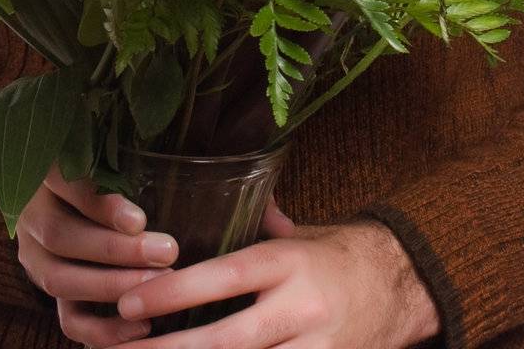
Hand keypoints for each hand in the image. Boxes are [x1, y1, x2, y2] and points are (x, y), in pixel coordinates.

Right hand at [15, 165, 178, 346]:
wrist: (75, 200)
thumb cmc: (103, 173)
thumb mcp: (105, 164)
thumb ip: (116, 176)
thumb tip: (143, 213)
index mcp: (44, 175)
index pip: (63, 184)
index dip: (99, 205)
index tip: (139, 220)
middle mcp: (32, 216)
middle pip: (61, 237)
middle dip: (116, 250)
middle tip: (165, 253)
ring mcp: (35, 256)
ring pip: (59, 280)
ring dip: (111, 287)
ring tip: (157, 285)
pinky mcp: (50, 289)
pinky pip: (68, 319)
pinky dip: (103, 329)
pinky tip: (141, 326)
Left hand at [114, 211, 439, 346]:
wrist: (405, 287)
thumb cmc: (339, 255)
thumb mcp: (299, 232)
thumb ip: (255, 222)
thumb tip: (204, 191)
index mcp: (288, 263)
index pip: (224, 276)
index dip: (175, 292)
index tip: (130, 298)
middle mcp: (300, 309)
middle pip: (226, 339)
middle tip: (118, 347)